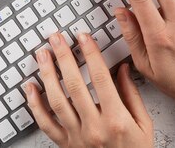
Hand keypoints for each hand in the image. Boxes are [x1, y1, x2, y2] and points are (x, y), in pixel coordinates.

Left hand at [25, 32, 152, 147]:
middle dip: (63, 57)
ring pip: (56, 101)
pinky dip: (34, 104)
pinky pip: (45, 123)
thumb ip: (132, 95)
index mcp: (116, 119)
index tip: (83, 37)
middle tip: (56, 38)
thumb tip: (123, 68)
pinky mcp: (65, 144)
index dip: (90, 54)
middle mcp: (94, 127)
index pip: (101, 79)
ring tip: (42, 55)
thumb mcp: (144, 125)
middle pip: (74, 86)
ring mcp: (77, 136)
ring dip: (46, 75)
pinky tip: (30, 87)